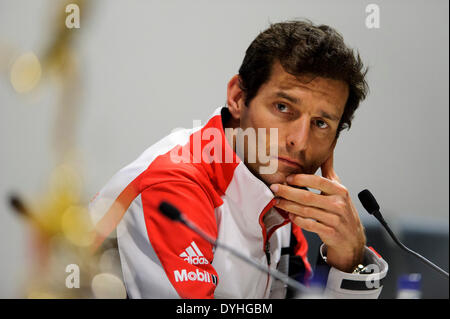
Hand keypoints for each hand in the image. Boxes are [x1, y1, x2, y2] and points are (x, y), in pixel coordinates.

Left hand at [270, 153, 365, 272]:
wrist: (352, 238)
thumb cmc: (342, 210)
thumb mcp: (340, 190)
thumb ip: (330, 173)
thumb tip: (326, 152)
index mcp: (340, 191)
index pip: (318, 181)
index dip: (301, 179)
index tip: (287, 178)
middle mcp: (338, 204)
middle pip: (308, 196)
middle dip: (288, 192)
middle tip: (275, 188)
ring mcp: (334, 219)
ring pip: (306, 211)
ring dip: (288, 206)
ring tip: (278, 201)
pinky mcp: (329, 232)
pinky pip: (309, 225)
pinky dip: (297, 220)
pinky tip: (290, 215)